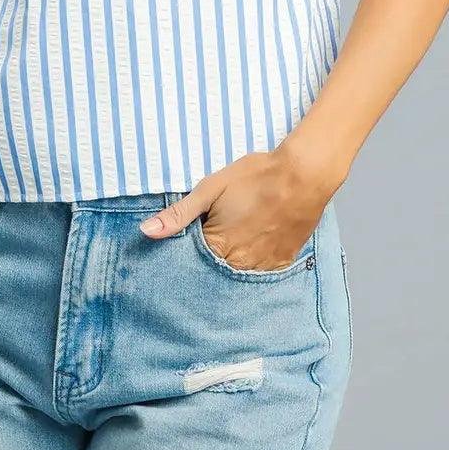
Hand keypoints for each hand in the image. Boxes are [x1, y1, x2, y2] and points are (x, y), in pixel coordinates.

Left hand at [138, 148, 334, 271]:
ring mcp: (262, 266)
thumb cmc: (256, 177)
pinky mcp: (281, 262)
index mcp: (217, 246)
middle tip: (215, 237)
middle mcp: (239, 263)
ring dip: (229, 264)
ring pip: (236, 274)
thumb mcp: (210, 189)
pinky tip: (252, 246)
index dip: (185, 255)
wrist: (302, 175)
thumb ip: (179, 215)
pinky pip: (260, 273)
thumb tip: (146, 232)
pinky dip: (252, 264)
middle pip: (213, 272)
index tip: (186, 246)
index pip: (190, 265)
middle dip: (206, 262)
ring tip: (233, 241)